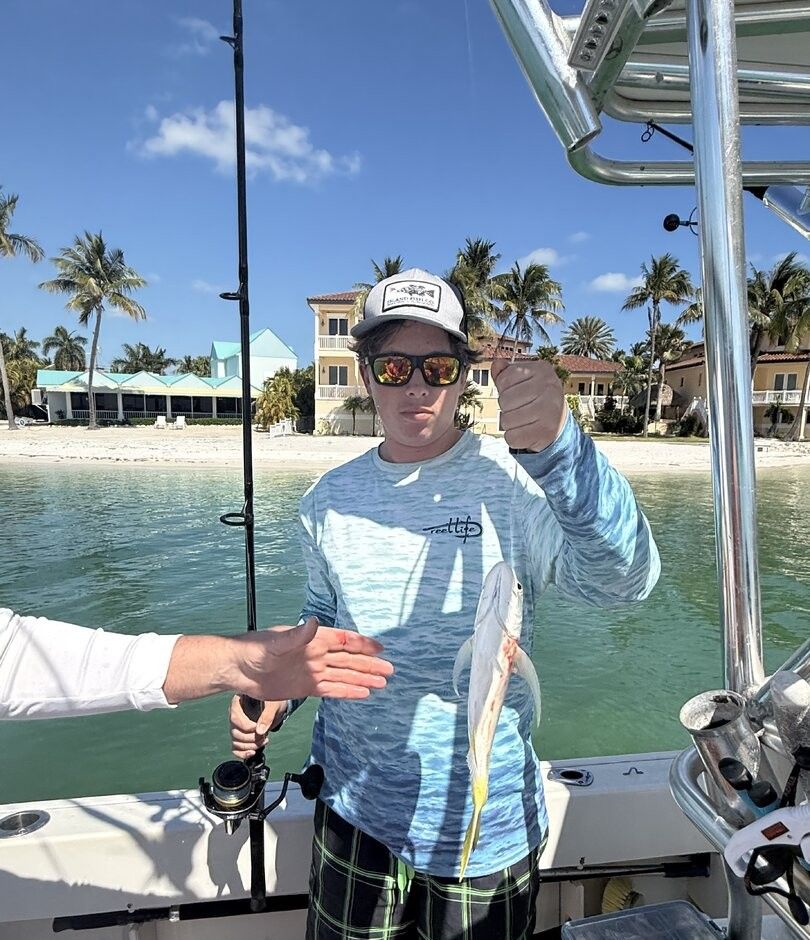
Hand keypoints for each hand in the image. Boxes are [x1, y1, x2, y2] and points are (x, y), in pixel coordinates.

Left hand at [229, 617, 393, 702]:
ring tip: (382, 684)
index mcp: (312, 639)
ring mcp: (313, 671)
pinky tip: (362, 694)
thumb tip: (313, 622)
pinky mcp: (306, 687)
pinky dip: (347, 691)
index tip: (380, 648)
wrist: (238, 669)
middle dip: (369, 665)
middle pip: (348, 660)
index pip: (343, 641)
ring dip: (362, 679)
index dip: (362, 644)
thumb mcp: (275, 642)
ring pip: (344, 676)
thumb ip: (296, 635)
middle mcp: (316, 654)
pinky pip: (332, 689)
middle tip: (389, 671)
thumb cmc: (254, 649)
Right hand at [230, 695, 283, 758]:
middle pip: (235, 732)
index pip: (234, 718)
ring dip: (249, 746)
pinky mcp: (240, 735)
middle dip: (250, 738)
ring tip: (263, 741)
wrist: (276, 705)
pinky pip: (235, 748)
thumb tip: (259, 732)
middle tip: (264, 737)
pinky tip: (252, 752)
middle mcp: (234, 714)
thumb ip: (267, 716)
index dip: (246, 727)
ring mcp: (236, 726)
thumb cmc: (274, 700)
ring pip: (235, 741)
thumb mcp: (273, 704)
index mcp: (238, 702)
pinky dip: (242, 753)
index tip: (258, 728)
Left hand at [490, 357, 567, 451]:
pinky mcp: (546, 431)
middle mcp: (549, 387)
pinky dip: (513, 437)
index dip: (503, 389)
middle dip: (506, 407)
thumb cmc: (535, 397)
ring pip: (506, 420)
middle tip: (519, 408)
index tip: (516, 392)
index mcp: (542, 370)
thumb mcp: (522, 380)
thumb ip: (505, 372)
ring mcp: (549, 410)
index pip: (504, 379)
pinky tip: (524, 431)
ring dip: (509, 423)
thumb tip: (496, 364)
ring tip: (522, 419)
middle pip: (504, 401)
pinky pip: (512, 437)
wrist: (558, 420)